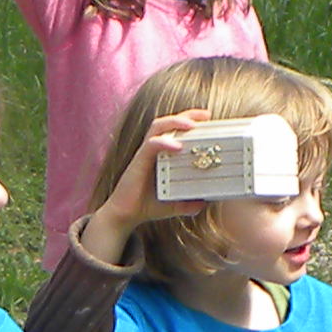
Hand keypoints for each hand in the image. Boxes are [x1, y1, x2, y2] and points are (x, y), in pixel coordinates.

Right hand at [76, 109, 203, 262]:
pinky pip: (151, 145)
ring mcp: (144, 154)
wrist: (124, 216)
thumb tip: (206, 202)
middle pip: (167, 122)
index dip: (189, 120)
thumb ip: (189, 203)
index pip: (174, 129)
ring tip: (192, 125)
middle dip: (186, 115)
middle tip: (205, 115)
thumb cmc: (146, 206)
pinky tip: (177, 146)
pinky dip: (164, 143)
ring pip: (157, 127)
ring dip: (175, 122)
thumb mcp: (173, 205)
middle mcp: (152, 150)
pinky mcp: (138, 162)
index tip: (207, 118)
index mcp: (160, 155)